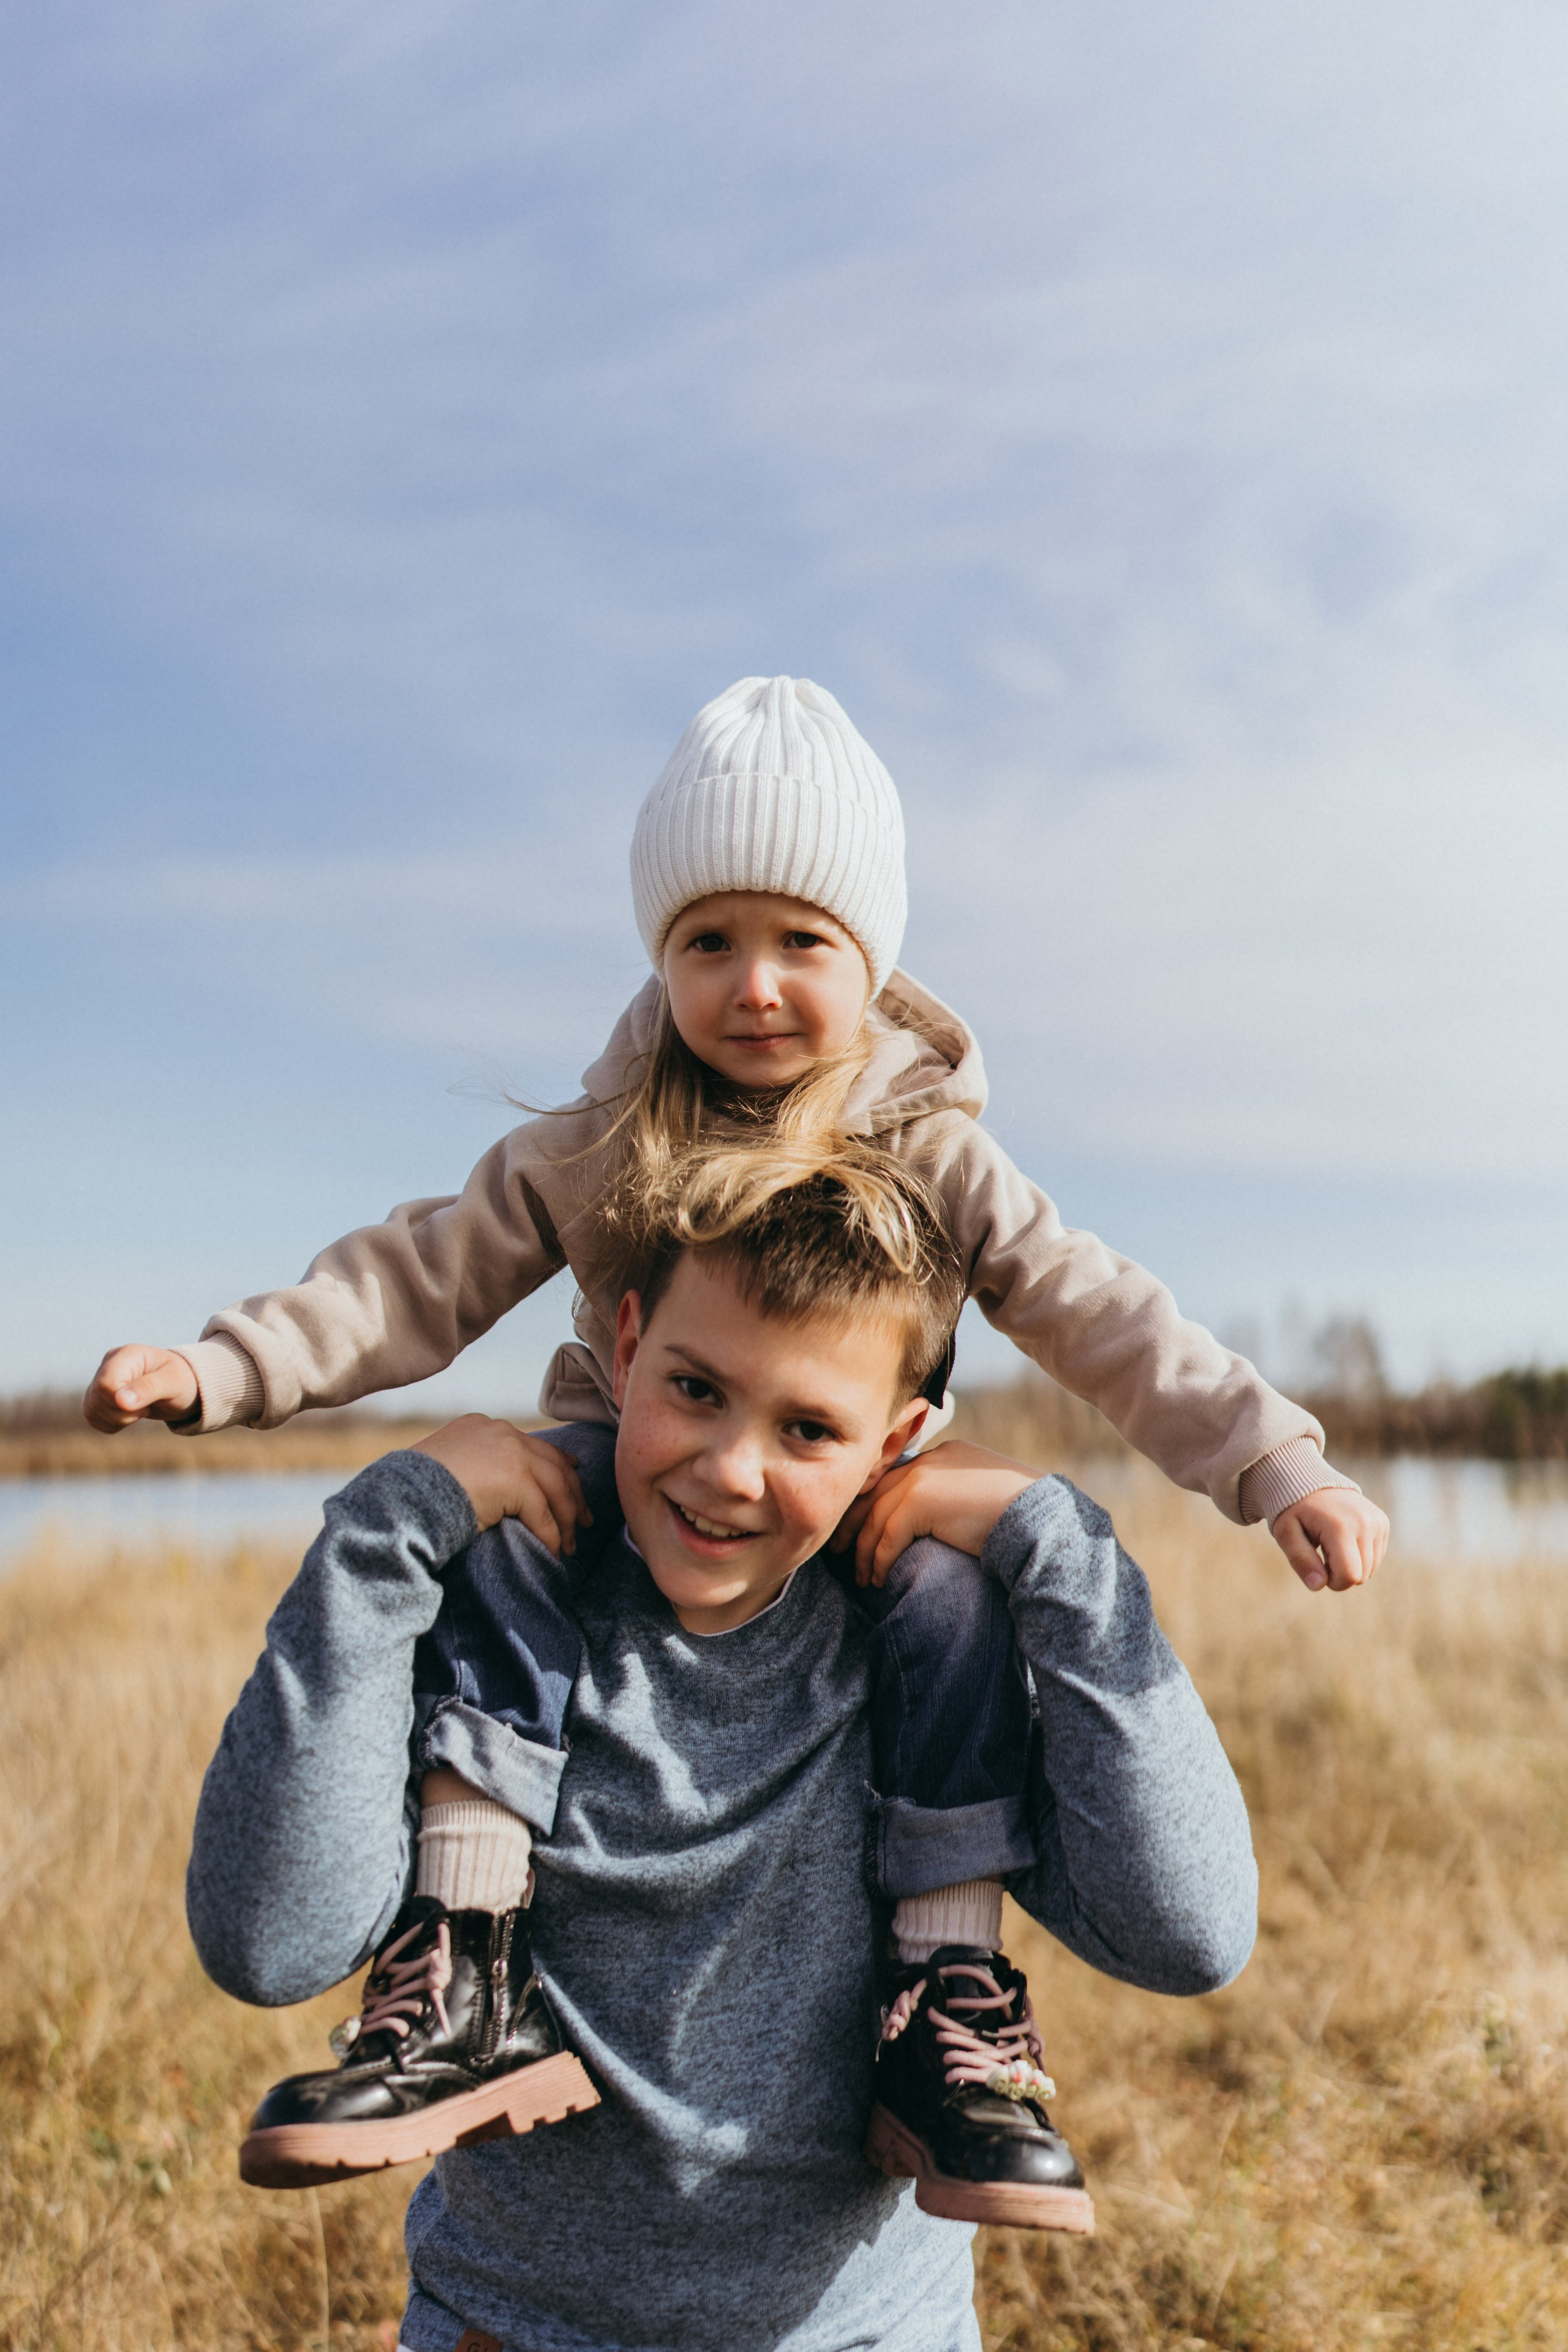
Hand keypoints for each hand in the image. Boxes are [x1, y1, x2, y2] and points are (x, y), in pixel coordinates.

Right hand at [84, 1345, 199, 1431]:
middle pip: (96, 1399)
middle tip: (146, 1408)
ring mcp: (101, 1379)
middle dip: (121, 1414)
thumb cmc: (182, 1380)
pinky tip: (129, 1416)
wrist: (184, 1387)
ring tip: (140, 1410)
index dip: (121, 1403)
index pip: (105, 1384)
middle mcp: (109, 1363)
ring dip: (117, 1421)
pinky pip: (92, 1417)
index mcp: (126, 1354)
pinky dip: (110, 1424)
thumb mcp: (173, 1382)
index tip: (146, 1404)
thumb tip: (120, 1400)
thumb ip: (148, 1388)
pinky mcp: (98, 1395)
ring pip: (91, 1410)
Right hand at [413, 1415, 592, 1551]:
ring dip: (567, 1520)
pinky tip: (553, 1551)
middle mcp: (502, 1433)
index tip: (575, 1474)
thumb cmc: (414, 1491)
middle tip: (585, 1520)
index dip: (559, 1462)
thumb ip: (478, 1468)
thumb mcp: (450, 1466)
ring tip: (569, 1546)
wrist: (400, 1497)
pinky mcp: (515, 1478)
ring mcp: (511, 1452)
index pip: (533, 1444)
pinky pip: (543, 1514)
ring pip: (556, 1488)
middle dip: (574, 1494)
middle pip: (554, 1463)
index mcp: (485, 1427)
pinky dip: (551, 1535)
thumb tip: (499, 1492)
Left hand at [830, 1440, 1038, 1586]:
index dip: (872, 1504)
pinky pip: (887, 1537)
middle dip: (853, 1523)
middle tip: (839, 1550)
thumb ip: (950, 1497)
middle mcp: (928, 1461)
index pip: (894, 1477)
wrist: (1038, 1518)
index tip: (859, 1529)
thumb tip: (930, 1524)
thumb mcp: (980, 1494)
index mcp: (942, 1455)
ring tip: (862, 1578)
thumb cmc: (1018, 1514)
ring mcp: (922, 1478)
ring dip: (864, 1552)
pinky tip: (878, 1579)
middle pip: (875, 1492)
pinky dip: (879, 1561)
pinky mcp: (920, 1502)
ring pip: (876, 1517)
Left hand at [1272, 1487, 1389, 1592]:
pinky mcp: (1383, 1522)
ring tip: (1332, 1545)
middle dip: (1340, 1575)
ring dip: (1351, 1566)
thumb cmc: (1295, 1511)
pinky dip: (1360, 1557)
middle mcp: (1365, 1523)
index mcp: (1340, 1527)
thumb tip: (1318, 1585)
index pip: (1349, 1575)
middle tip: (1322, 1554)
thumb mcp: (1287, 1534)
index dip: (1332, 1582)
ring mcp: (1377, 1522)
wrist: (1311, 1480)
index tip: (1317, 1567)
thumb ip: (1301, 1560)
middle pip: (1361, 1576)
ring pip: (1370, 1570)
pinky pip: (1376, 1557)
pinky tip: (1344, 1540)